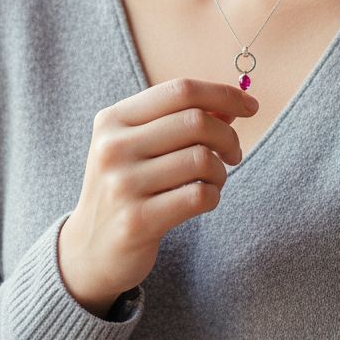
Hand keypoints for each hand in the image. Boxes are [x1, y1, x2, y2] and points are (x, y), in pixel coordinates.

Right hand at [57, 78, 258, 316]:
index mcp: (114, 118)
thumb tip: (231, 103)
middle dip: (228, 136)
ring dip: (220, 171)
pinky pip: (198, 196)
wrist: (89, 249)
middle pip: (195, 121)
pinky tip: (204, 199)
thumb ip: (182, 119)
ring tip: (213, 180)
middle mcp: (113, 147)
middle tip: (233, 153)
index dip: (222, 94)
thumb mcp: (142, 144)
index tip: (250, 106)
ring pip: (201, 159)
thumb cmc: (127, 186)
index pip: (180, 90)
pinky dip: (213, 195)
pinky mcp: (136, 221)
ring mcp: (122, 184)